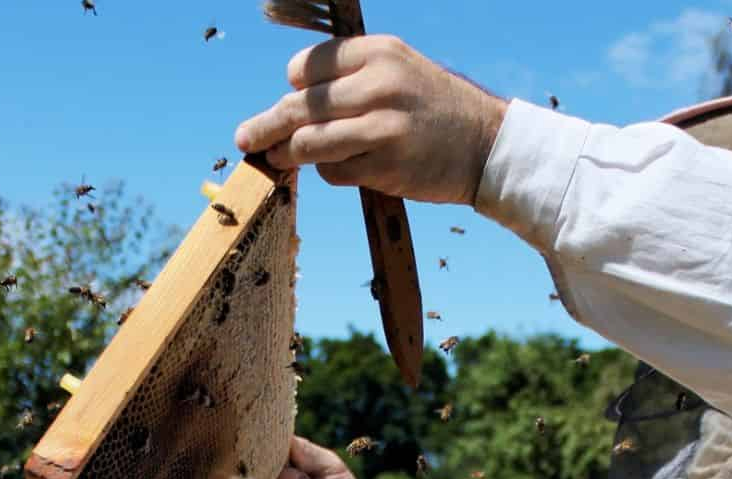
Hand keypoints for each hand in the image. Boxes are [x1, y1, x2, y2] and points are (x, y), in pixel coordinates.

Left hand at [235, 35, 508, 205]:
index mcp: (378, 52)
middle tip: (245, 139)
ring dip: (288, 155)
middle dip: (266, 126)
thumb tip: (287, 109)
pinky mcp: (386, 165)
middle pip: (298, 106)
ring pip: (308, 142)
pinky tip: (341, 169)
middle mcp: (379, 84)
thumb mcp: (397, 72)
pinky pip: (333, 171)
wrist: (486, 146)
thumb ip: (348, 81)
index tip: (295, 101)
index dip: (296, 88)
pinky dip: (327, 173)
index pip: (306, 68)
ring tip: (277, 159)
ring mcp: (382, 126)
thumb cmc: (432, 111)